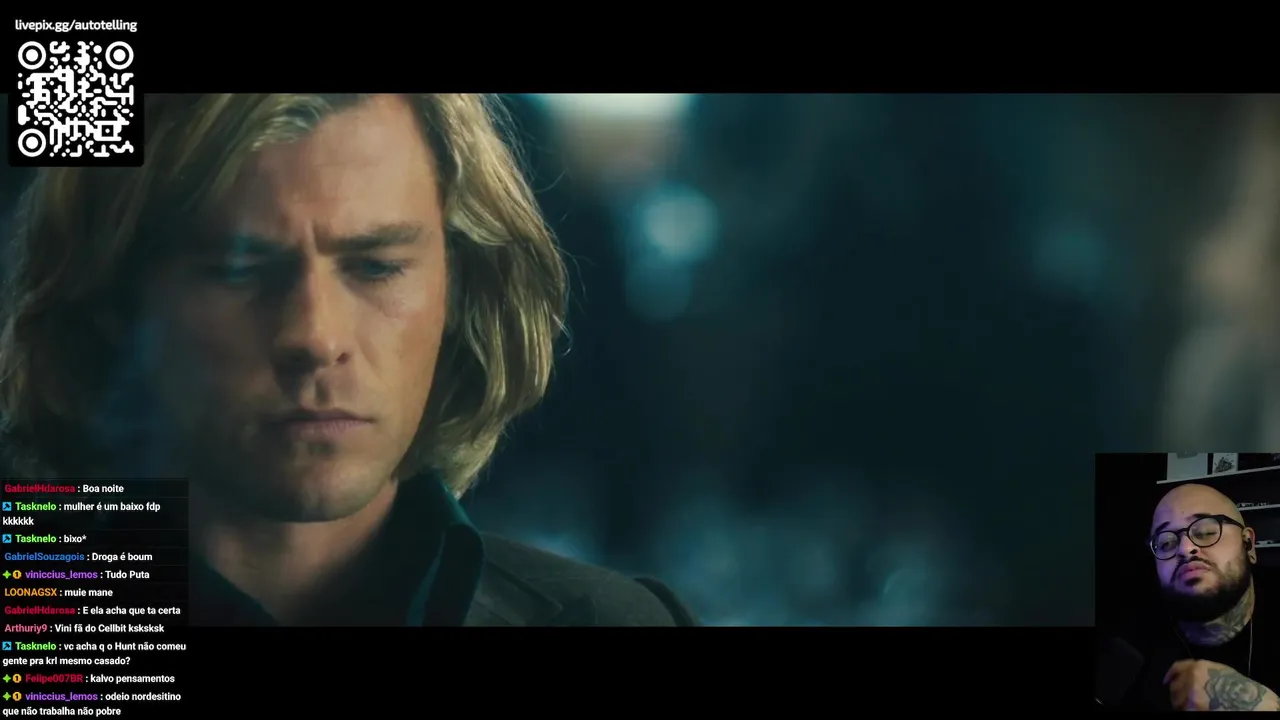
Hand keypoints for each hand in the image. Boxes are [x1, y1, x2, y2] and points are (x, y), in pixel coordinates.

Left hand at [1164, 659, 1279, 710]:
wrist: (1249, 701)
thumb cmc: (1240, 687)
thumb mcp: (1221, 671)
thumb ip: (1203, 671)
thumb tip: (1190, 675)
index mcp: (1198, 666)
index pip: (1177, 667)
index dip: (1171, 674)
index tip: (1166, 680)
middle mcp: (1191, 678)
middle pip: (1175, 686)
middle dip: (1178, 692)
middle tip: (1184, 699)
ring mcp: (1190, 694)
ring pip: (1176, 700)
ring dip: (1181, 704)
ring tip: (1191, 706)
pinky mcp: (1192, 708)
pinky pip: (1183, 710)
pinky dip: (1186, 710)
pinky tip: (1194, 710)